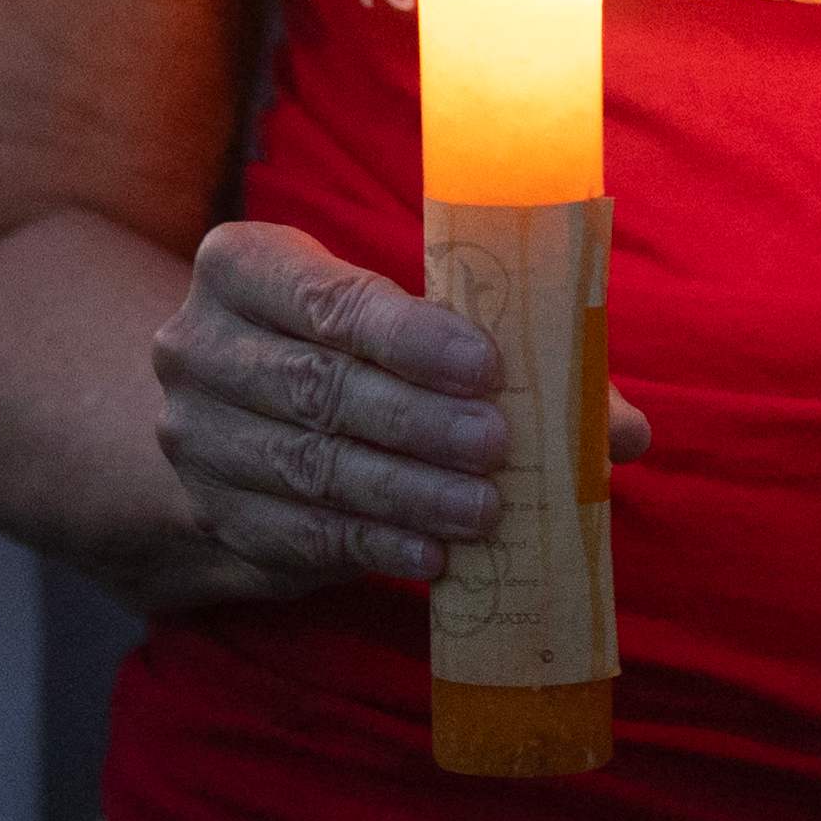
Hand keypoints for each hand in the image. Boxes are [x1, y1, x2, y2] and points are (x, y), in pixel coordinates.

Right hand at [149, 220, 650, 598]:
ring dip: (403, 492)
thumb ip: (508, 352)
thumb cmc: (350, 346)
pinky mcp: (214, 511)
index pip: (325, 298)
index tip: (486, 366)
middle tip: (497, 446)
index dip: (407, 334)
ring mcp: (194, 435)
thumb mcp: (401, 320)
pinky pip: (296, 534)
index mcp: (243, 265)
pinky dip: (370, 546)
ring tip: (482, 509)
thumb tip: (626, 429)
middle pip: (316, 387)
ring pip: (307, 467)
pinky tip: (432, 556)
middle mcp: (198, 345)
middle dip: (416, 422)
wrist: (234, 413)